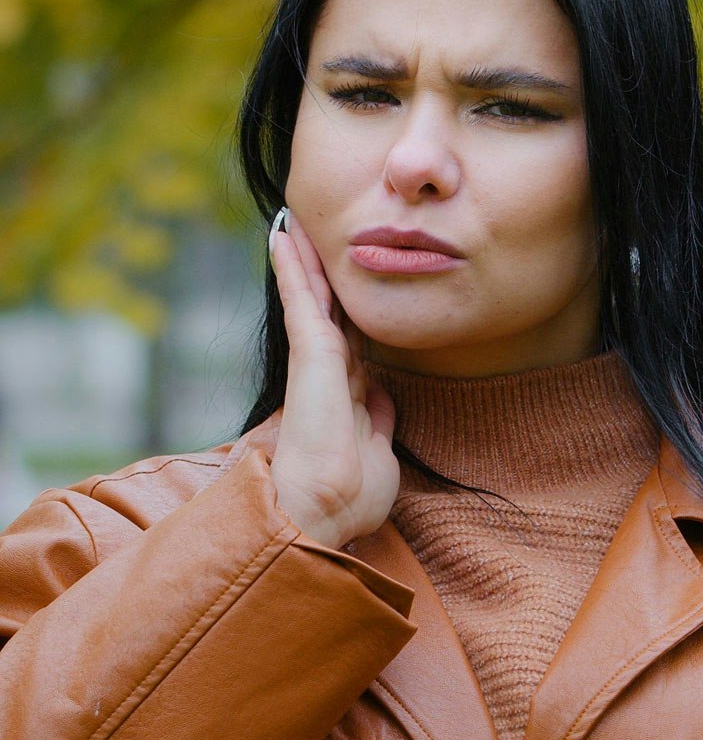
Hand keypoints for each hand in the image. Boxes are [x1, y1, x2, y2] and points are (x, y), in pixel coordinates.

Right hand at [267, 209, 398, 548]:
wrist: (320, 518)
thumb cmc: (350, 499)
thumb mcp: (378, 452)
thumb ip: (378, 416)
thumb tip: (384, 392)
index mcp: (345, 395)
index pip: (348, 340)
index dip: (347, 309)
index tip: (347, 283)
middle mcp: (328, 373)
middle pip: (329, 310)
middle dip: (323, 274)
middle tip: (311, 232)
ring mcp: (316, 364)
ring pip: (313, 299)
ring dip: (304, 260)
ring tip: (292, 221)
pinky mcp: (309, 357)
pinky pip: (303, 301)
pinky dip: (294, 269)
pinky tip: (281, 237)